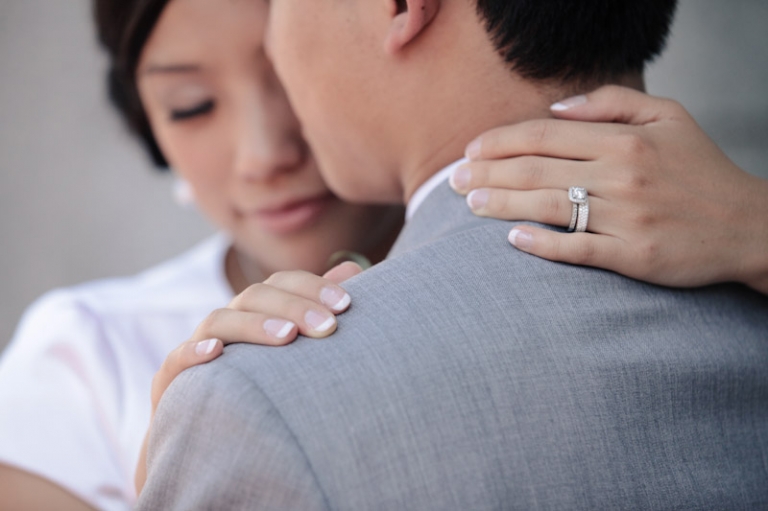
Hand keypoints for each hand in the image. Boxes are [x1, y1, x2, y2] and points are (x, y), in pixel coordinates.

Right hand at [134, 262, 362, 494]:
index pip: (283, 283)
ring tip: (286, 337)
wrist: (209, 439)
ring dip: (253, 325)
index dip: (313, 287)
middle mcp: (228, 322)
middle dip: (293, 307)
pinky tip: (216, 352)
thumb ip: (319, 307)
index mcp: (257, 310)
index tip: (345, 305)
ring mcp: (198, 347)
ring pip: (218, 320)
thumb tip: (355, 268)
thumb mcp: (294, 347)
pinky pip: (177, 360)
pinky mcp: (171, 381)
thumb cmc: (262, 385)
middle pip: (255, 296)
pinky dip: (193, 352)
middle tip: (327, 327)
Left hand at [451, 85, 767, 293]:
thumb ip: (612, 103)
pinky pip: (578, 249)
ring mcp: (626, 217)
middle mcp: (621, 175)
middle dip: (487, 173)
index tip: (472, 150)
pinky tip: (513, 240)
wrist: (748, 226)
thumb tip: (556, 109)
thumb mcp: (669, 117)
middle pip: (535, 169)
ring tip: (469, 205)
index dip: (500, 141)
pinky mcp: (634, 255)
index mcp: (624, 140)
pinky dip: (542, 244)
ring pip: (547, 206)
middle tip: (454, 182)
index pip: (544, 135)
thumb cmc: (701, 171)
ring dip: (501, 205)